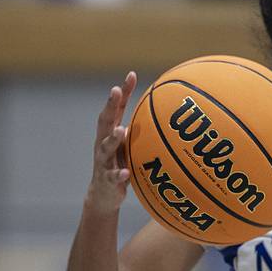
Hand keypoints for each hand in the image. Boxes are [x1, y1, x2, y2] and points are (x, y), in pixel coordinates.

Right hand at [86, 72, 137, 214]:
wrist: (104, 196)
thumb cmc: (120, 165)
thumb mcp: (131, 146)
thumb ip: (142, 132)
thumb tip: (168, 115)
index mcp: (110, 133)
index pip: (116, 108)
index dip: (123, 92)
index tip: (131, 74)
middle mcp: (103, 143)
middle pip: (104, 120)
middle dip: (109, 104)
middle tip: (115, 90)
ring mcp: (103, 161)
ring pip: (106, 147)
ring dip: (113, 138)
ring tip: (121, 130)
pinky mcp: (107, 180)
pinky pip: (113, 176)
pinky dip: (119, 174)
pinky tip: (126, 172)